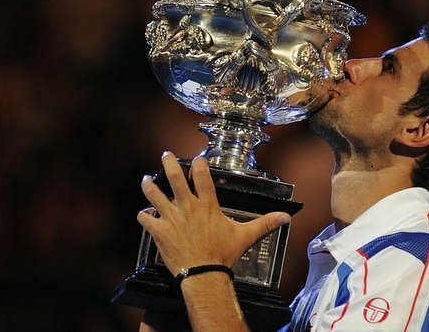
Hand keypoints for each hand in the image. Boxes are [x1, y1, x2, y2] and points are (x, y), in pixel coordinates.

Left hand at [137, 151, 290, 276]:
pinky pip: (146, 219)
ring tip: (146, 179)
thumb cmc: (222, 254)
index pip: (202, 176)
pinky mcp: (160, 231)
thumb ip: (264, 223)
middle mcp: (188, 206)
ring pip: (155, 194)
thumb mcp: (245, 236)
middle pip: (175, 178)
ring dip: (149, 186)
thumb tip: (285, 218)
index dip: (199, 164)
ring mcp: (172, 217)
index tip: (197, 159)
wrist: (204, 274)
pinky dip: (143, 215)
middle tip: (165, 154)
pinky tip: (143, 214)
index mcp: (207, 205)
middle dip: (168, 163)